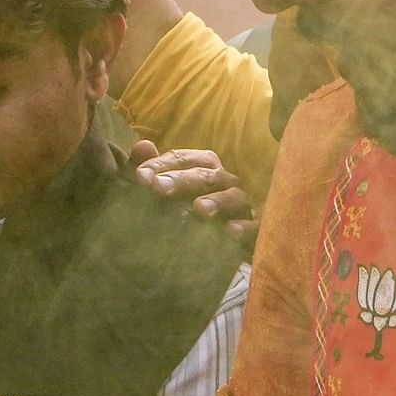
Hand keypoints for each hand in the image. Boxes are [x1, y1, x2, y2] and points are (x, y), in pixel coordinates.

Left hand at [134, 144, 255, 243]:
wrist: (216, 249)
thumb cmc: (187, 213)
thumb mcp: (165, 194)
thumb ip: (151, 171)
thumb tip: (143, 145)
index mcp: (204, 167)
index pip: (181, 159)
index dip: (160, 165)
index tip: (139, 177)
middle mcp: (226, 181)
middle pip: (205, 175)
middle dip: (182, 180)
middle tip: (159, 187)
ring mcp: (243, 205)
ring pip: (234, 197)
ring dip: (218, 201)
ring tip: (199, 208)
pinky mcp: (256, 230)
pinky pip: (255, 226)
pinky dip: (244, 227)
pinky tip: (230, 231)